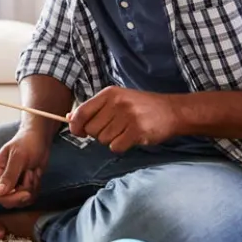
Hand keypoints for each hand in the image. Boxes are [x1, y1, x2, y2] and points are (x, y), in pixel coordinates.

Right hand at [0, 127, 50, 207]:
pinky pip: (30, 197)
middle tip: (30, 174)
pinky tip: (36, 174)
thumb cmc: (27, 143)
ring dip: (32, 188)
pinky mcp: (24, 186)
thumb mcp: (18, 158)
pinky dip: (36, 187)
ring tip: (32, 171)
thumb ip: (8, 176)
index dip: (9, 198)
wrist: (40, 138)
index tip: (24, 194)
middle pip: (9, 201)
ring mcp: (14, 184)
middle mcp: (3, 180)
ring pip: (22, 200)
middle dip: (23, 192)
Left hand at [68, 86, 182, 152]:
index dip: (75, 125)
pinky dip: (120, 146)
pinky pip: (116, 147)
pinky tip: (130, 138)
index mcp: (109, 94)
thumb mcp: (117, 99)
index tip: (78, 131)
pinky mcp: (137, 131)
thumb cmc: (141, 106)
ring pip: (103, 140)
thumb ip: (94, 108)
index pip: (81, 112)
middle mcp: (117, 103)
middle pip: (91, 129)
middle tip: (113, 129)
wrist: (172, 111)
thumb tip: (69, 118)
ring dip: (111, 140)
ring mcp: (128, 117)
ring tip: (125, 131)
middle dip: (98, 134)